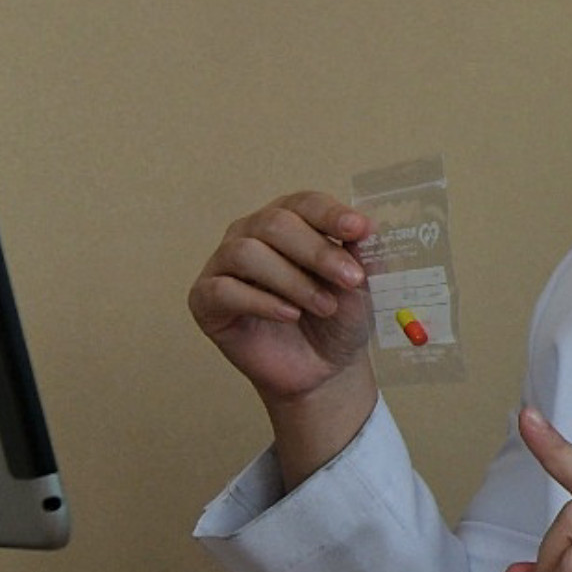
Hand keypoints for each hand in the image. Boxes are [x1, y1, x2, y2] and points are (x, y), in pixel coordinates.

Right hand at [187, 191, 376, 480]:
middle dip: (316, 251)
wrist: (321, 368)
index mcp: (289, 219)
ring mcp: (224, 264)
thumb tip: (365, 230)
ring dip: (292, 280)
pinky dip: (261, 301)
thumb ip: (359, 255)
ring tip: (325, 306)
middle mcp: (251, 233)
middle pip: (274, 223)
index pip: (304, 203)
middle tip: (350, 280)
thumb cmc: (336, 318)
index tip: (359, 230)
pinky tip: (290, 315)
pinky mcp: (205, 299)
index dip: (331, 214)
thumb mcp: (359, 286)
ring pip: (246, 253)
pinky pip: (224, 289)